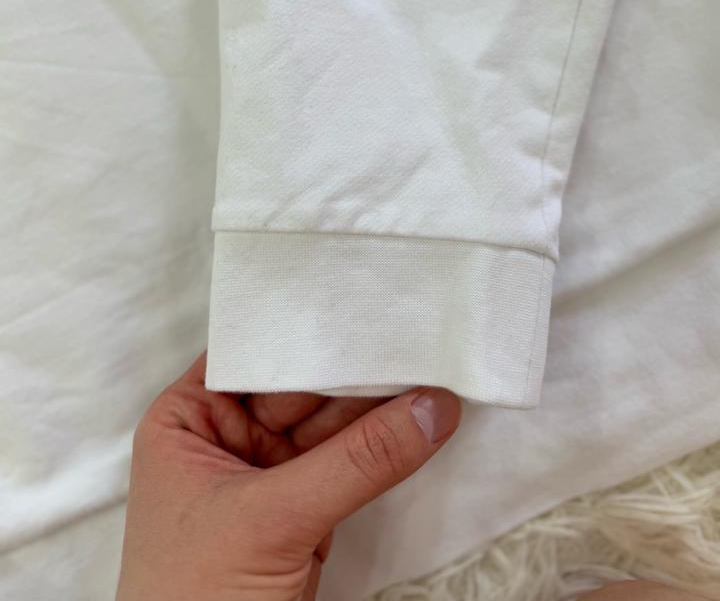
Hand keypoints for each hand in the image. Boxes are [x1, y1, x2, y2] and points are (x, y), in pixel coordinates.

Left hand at [116, 353, 460, 600]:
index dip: (308, 331)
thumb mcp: (270, 520)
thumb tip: (432, 408)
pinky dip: (385, 448)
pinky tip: (420, 419)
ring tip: (433, 370)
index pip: (255, 356)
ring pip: (333, 427)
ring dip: (380, 406)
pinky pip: (350, 466)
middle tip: (414, 335)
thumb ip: (356, 462)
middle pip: (301, 388)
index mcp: (188, 419)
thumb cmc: (194, 599)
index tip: (363, 298)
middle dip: (355, 368)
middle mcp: (226, 438)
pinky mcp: (304, 514)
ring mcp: (269, 477)